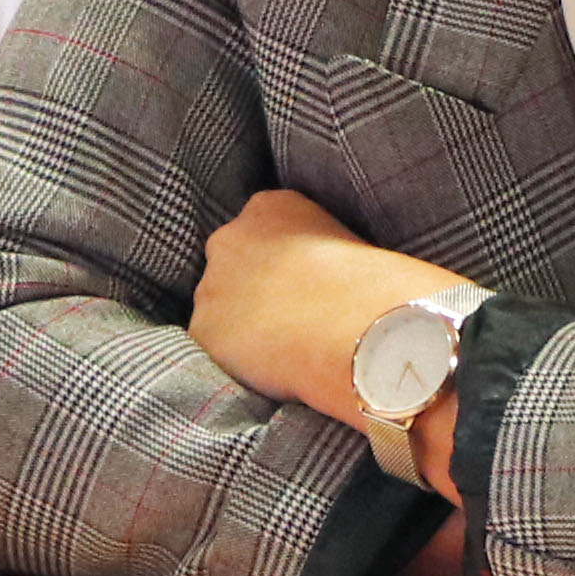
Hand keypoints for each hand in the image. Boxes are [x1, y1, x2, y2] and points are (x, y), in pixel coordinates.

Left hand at [192, 187, 479, 463]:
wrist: (354, 323)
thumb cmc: (370, 285)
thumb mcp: (350, 243)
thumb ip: (322, 250)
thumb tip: (327, 280)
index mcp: (271, 207)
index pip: (261, 231)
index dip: (282, 265)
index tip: (302, 287)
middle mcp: (231, 238)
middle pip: (232, 265)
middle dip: (253, 290)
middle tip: (291, 319)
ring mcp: (213, 284)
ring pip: (221, 308)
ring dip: (243, 326)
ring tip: (285, 348)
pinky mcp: (204, 330)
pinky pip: (216, 348)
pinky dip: (237, 360)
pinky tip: (271, 368)